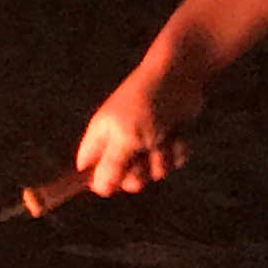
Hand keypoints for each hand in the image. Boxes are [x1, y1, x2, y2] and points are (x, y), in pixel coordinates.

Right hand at [75, 48, 206, 196]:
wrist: (180, 77)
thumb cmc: (147, 105)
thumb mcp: (126, 138)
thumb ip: (112, 165)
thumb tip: (98, 190)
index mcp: (101, 135)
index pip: (87, 167)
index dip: (99, 180)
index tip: (114, 184)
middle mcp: (121, 140)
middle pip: (123, 177)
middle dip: (138, 174)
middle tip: (143, 159)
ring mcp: (146, 142)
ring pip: (152, 172)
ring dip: (161, 160)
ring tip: (162, 138)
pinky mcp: (168, 141)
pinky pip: (172, 162)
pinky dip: (177, 151)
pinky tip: (177, 134)